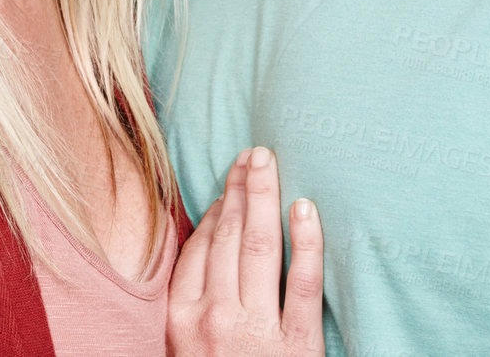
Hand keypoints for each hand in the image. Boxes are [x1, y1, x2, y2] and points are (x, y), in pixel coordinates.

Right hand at [167, 146, 324, 356]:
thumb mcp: (186, 349)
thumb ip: (193, 304)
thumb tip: (210, 249)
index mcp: (181, 318)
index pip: (201, 246)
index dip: (217, 208)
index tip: (230, 182)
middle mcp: (214, 318)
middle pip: (230, 237)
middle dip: (242, 188)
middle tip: (256, 153)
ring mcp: (256, 331)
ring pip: (261, 248)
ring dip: (265, 197)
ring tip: (271, 163)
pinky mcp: (297, 348)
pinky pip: (304, 285)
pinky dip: (307, 244)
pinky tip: (307, 210)